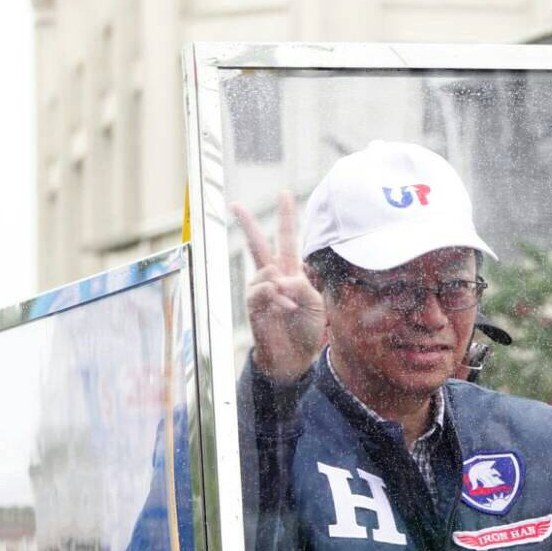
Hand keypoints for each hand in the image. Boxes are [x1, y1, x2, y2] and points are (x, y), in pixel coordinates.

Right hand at [233, 193, 325, 382]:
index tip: (283, 194)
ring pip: (264, 273)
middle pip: (256, 246)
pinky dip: (275, 298)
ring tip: (290, 306)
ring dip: (281, 288)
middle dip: (246, 225)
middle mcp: (272, 277)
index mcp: (291, 272)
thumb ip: (303, 285)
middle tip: (235, 205)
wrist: (294, 357)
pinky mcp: (253, 305)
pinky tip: (283, 308)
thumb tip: (279, 277)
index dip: (286, 217)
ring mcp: (260, 290)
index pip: (287, 239)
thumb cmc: (307, 329)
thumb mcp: (316, 303)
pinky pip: (261, 291)